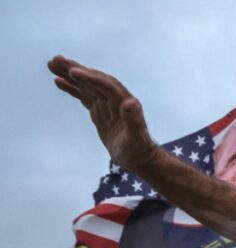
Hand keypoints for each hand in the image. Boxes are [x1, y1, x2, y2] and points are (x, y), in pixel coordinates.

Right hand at [47, 55, 161, 170]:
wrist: (140, 157)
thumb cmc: (139, 149)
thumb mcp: (136, 137)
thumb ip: (134, 120)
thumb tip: (130, 102)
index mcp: (125, 102)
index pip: (107, 85)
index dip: (91, 78)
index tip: (73, 72)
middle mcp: (116, 99)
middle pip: (94, 80)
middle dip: (76, 70)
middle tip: (55, 60)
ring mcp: (107, 105)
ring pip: (87, 86)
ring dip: (70, 74)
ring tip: (52, 64)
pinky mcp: (100, 111)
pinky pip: (84, 95)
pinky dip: (72, 87)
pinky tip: (59, 80)